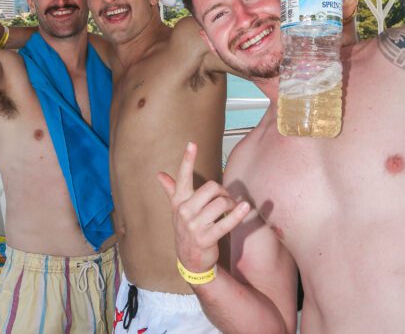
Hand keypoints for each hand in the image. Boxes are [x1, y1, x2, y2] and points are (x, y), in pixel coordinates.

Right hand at [157, 142, 249, 273]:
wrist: (189, 260)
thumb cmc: (186, 228)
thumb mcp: (178, 209)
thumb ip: (171, 190)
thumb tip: (159, 174)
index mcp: (179, 201)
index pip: (183, 177)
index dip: (187, 159)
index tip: (192, 143)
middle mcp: (185, 211)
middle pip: (210, 188)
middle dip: (223, 191)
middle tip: (226, 199)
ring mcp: (194, 226)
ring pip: (220, 204)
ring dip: (231, 205)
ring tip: (232, 209)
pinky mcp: (206, 239)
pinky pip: (225, 223)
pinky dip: (237, 215)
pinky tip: (244, 207)